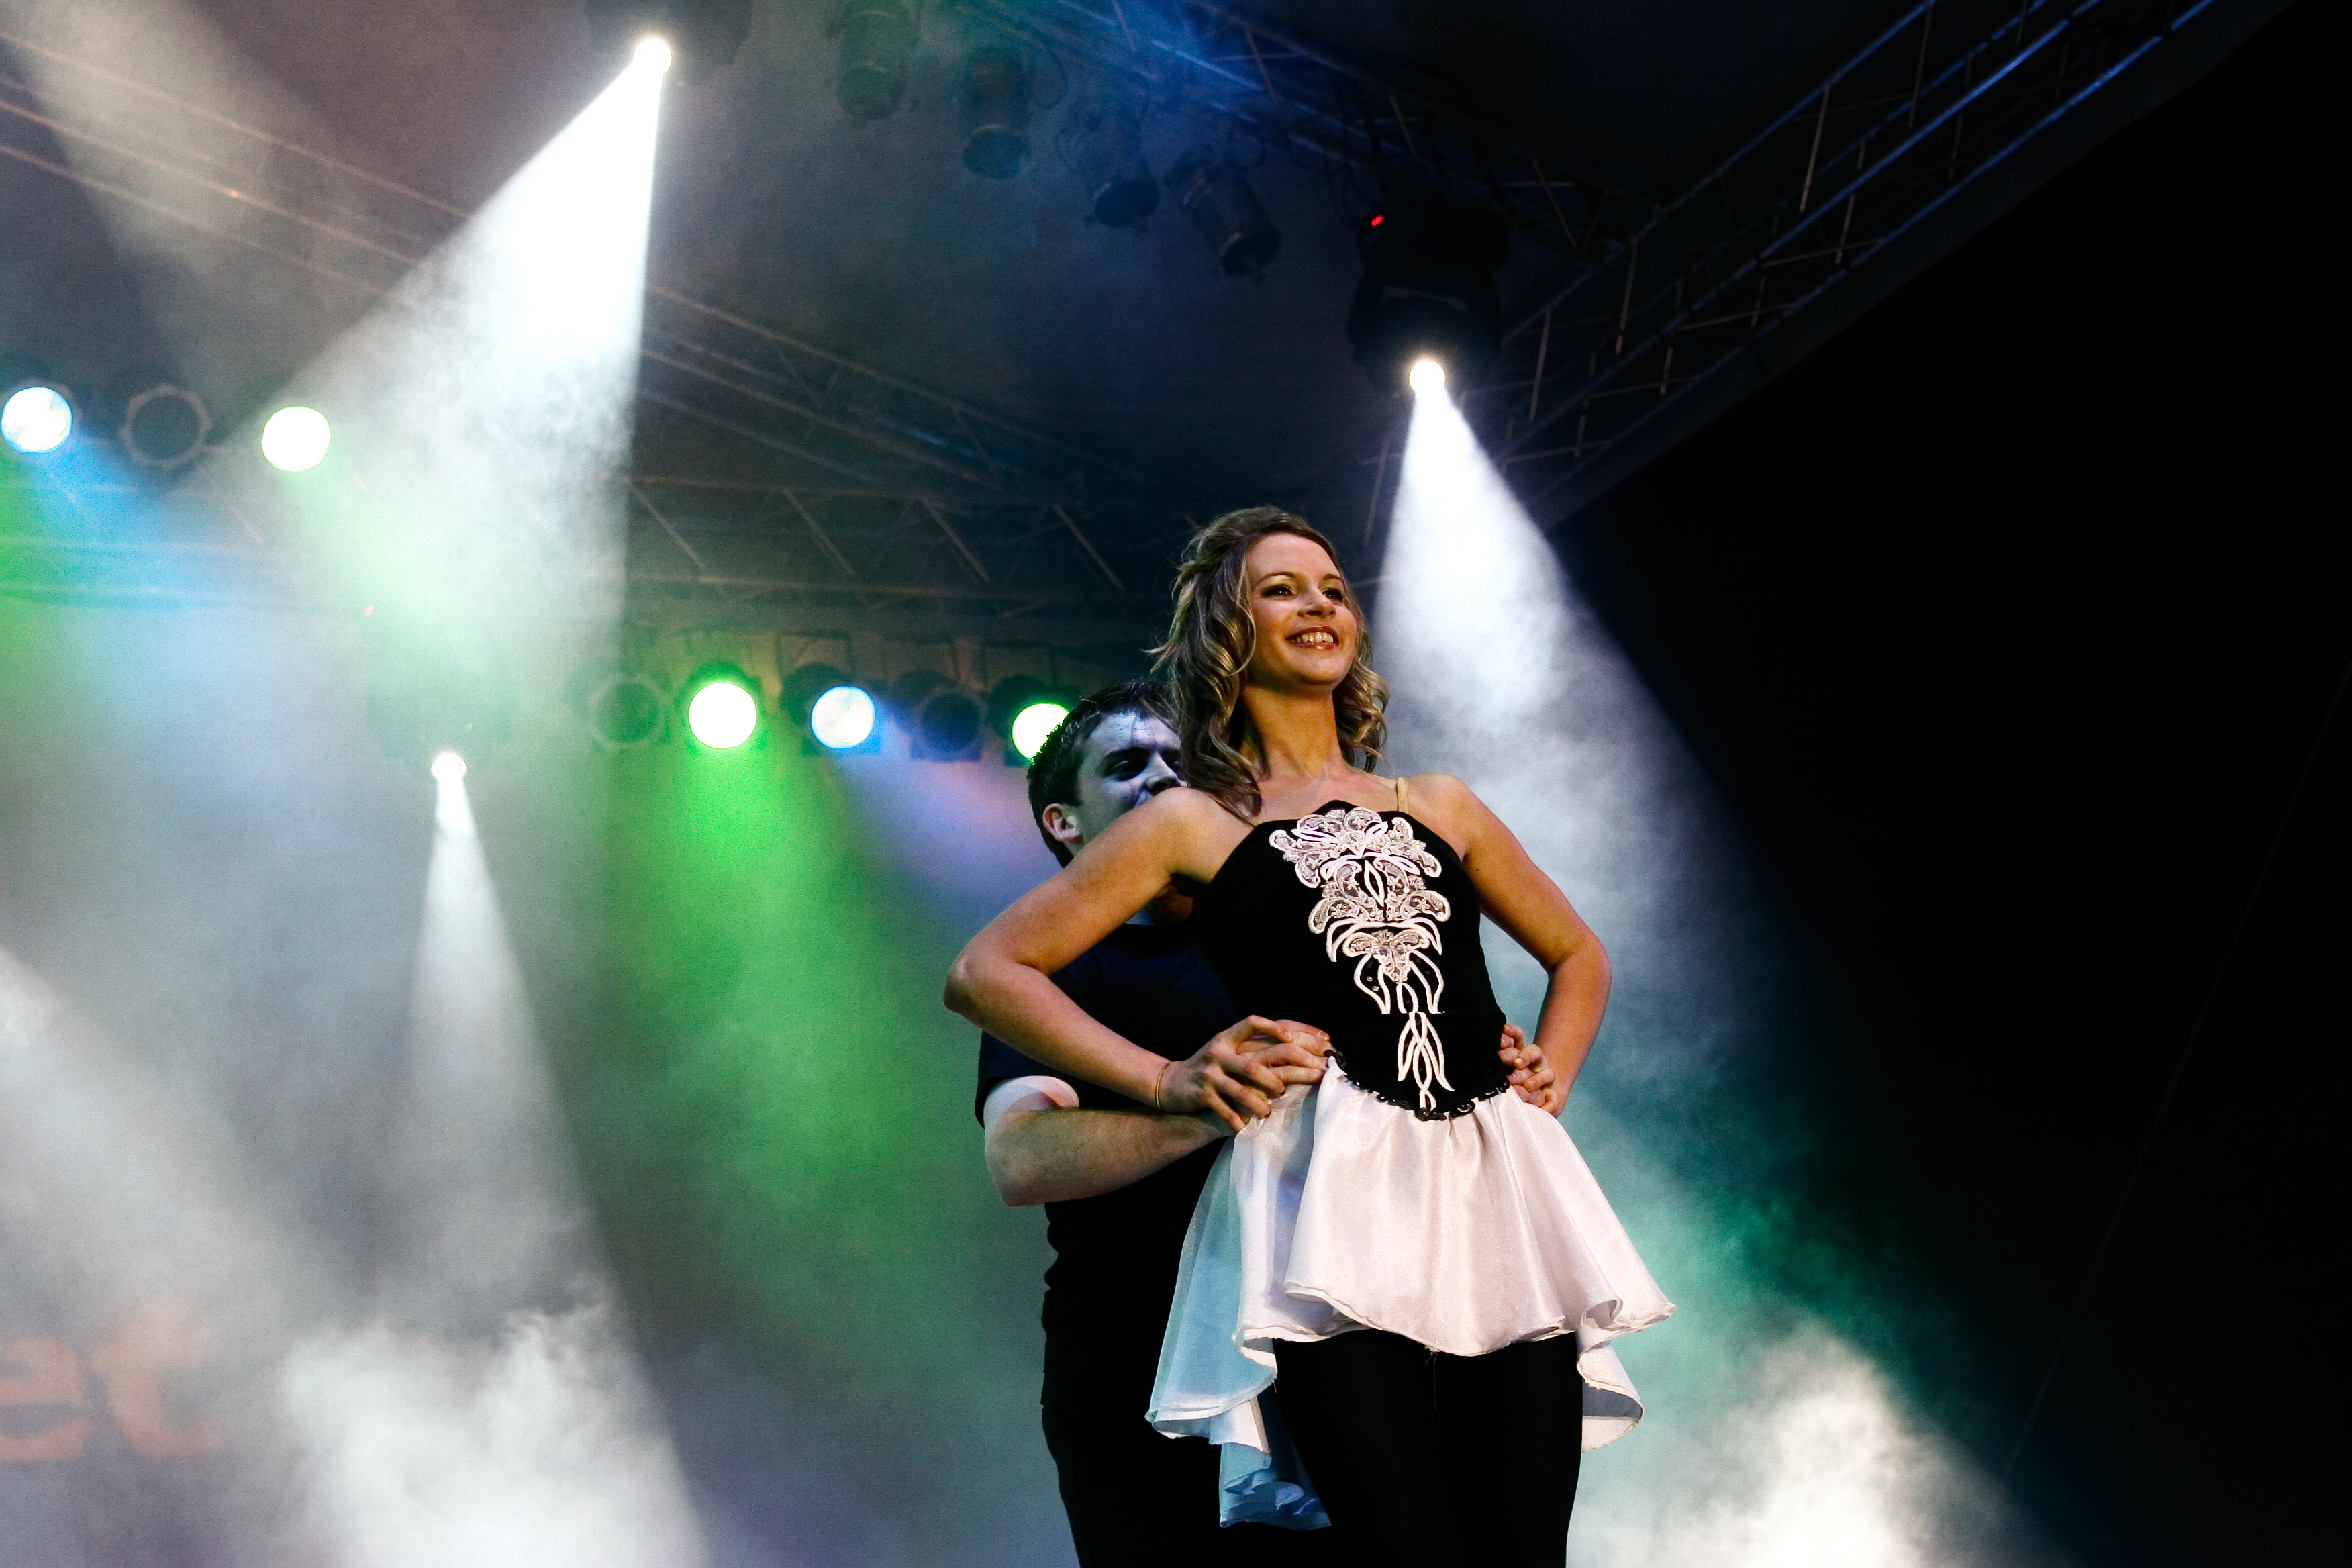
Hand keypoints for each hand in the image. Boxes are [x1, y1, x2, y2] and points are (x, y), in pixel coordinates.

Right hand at [1158, 1016, 1330, 1133]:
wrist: (1169, 1083)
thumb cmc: (1210, 1069)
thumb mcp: (1229, 1052)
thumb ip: (1254, 1049)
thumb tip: (1298, 1051)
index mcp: (1229, 1038)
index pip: (1256, 1024)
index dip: (1281, 1029)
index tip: (1308, 1038)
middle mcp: (1221, 1052)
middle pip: (1258, 1060)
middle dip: (1291, 1068)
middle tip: (1315, 1076)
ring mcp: (1211, 1073)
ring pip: (1243, 1089)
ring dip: (1261, 1102)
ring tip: (1270, 1111)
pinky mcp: (1203, 1094)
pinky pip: (1225, 1110)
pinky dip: (1238, 1121)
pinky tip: (1247, 1128)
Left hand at [1500, 1023, 1563, 1114]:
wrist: (1538, 1097)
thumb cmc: (1511, 1082)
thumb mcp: (1501, 1070)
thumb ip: (1498, 1063)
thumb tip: (1490, 1055)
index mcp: (1520, 1054)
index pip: (1518, 1038)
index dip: (1512, 1033)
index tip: (1504, 1031)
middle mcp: (1536, 1064)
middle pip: (1534, 1053)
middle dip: (1524, 1057)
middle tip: (1514, 1063)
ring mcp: (1546, 1080)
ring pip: (1547, 1074)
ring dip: (1537, 1079)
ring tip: (1527, 1086)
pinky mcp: (1554, 1098)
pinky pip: (1553, 1101)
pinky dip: (1548, 1105)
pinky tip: (1543, 1108)